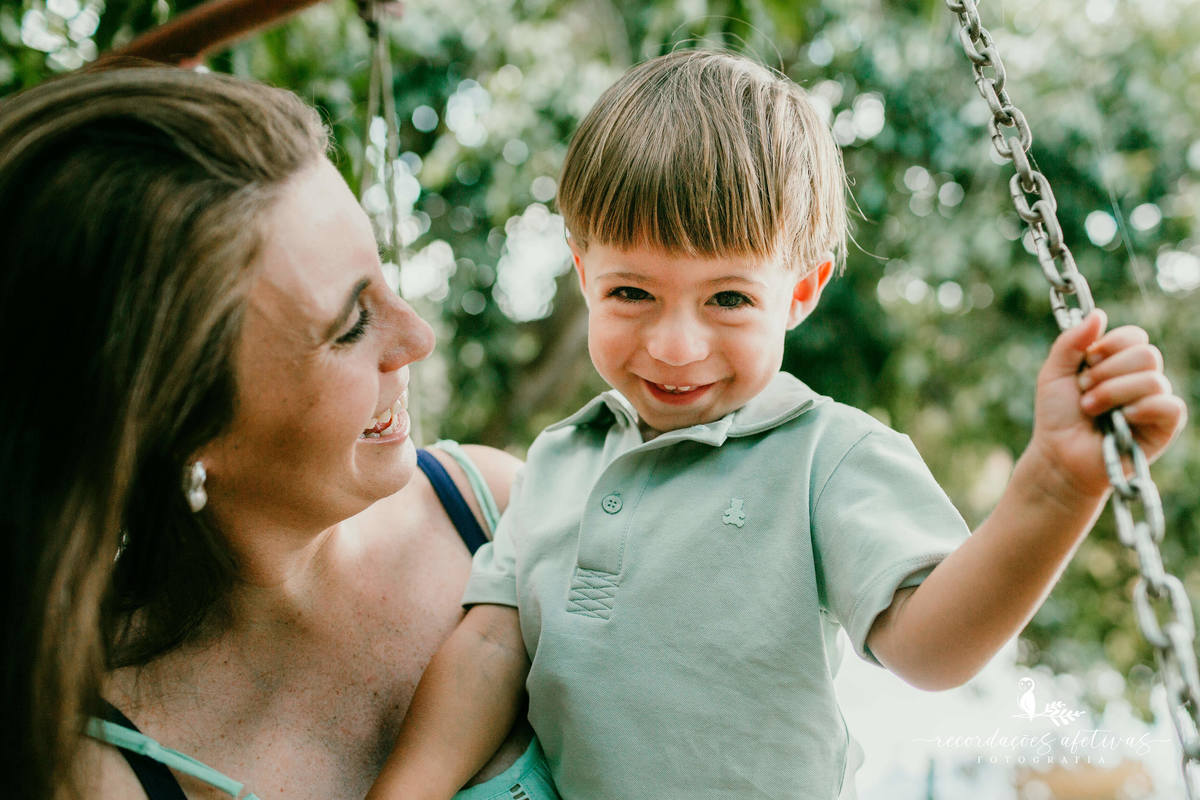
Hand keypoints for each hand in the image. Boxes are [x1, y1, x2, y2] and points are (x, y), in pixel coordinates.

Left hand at [1031, 309, 1186, 498]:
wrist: (1059, 455)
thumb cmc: (1057, 416)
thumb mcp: (1054, 373)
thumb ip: (1071, 342)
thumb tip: (1098, 313)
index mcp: (1119, 363)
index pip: (1135, 336)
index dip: (1110, 345)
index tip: (1087, 362)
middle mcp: (1141, 379)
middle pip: (1146, 354)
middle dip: (1107, 372)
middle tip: (1084, 392)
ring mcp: (1154, 402)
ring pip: (1153, 379)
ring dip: (1113, 393)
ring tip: (1092, 410)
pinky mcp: (1164, 426)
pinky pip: (1170, 405)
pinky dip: (1142, 408)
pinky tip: (1122, 419)